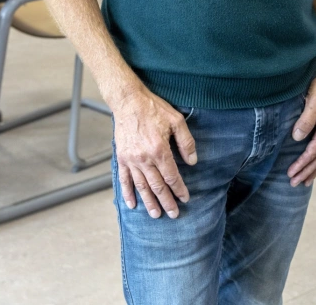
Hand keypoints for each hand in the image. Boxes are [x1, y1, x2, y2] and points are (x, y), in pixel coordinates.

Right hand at [112, 86, 196, 218]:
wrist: (128, 101)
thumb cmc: (153, 108)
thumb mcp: (176, 120)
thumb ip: (186, 142)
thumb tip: (193, 161)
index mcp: (159, 149)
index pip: (171, 176)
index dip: (179, 189)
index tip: (185, 198)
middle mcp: (144, 158)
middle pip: (157, 185)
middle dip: (166, 202)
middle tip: (173, 214)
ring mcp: (131, 159)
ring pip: (141, 186)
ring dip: (149, 202)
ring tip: (156, 215)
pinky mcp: (122, 157)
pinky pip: (124, 179)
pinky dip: (127, 193)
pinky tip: (132, 204)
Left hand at [287, 67, 315, 187]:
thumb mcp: (313, 102)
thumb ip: (306, 120)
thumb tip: (297, 137)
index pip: (312, 153)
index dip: (301, 164)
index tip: (291, 173)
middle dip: (306, 172)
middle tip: (293, 183)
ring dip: (312, 170)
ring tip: (303, 181)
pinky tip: (312, 165)